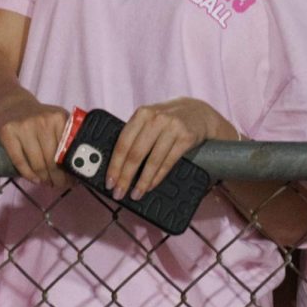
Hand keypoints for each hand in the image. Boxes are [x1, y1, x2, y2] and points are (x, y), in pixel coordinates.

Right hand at [0, 92, 70, 187]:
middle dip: (57, 177)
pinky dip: (28, 174)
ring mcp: (24, 126)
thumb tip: (79, 165)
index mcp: (59, 118)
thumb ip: (66, 138)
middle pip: (52, 159)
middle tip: (59, 185)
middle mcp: (42, 120)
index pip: (66, 150)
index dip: (69, 169)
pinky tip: (34, 179)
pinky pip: (19, 161)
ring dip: (43, 178)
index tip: (71, 180)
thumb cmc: (39, 119)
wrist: (13, 106)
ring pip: (36, 162)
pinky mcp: (7, 132)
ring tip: (47, 183)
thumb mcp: (56, 122)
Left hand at [105, 97, 232, 201]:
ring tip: (135, 194)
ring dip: (142, 181)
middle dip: (125, 177)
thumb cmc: (166, 120)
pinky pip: (168, 162)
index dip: (114, 165)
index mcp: (142, 114)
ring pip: (153, 161)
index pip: (123, 142)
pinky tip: (151, 186)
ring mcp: (172, 127)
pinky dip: (158, 177)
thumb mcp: (149, 120)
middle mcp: (156, 119)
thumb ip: (135, 136)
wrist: (198, 112)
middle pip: (136, 153)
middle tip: (119, 192)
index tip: (109, 181)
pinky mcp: (186, 138)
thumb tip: (116, 167)